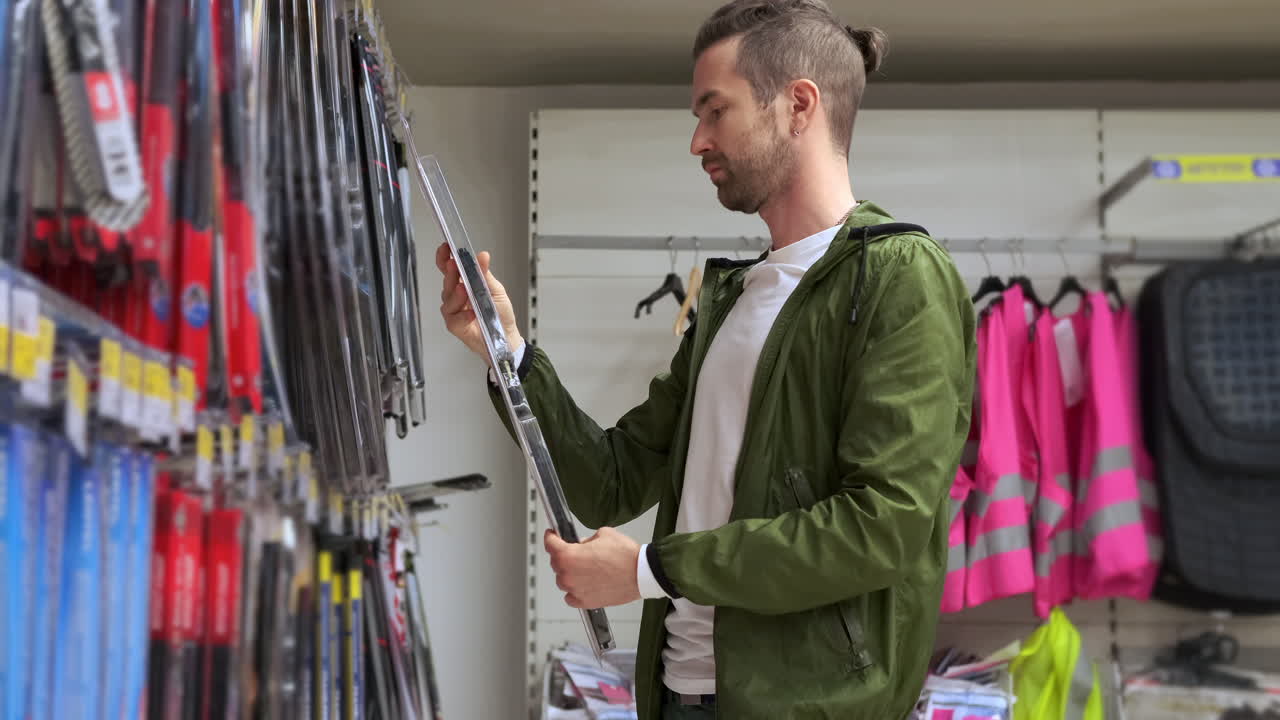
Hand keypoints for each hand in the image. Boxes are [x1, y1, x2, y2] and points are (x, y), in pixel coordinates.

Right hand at [435, 242, 523, 360]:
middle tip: (454, 265)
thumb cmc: (500, 314)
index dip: (445, 257)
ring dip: (456, 293)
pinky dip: (463, 314)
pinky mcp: (455, 324)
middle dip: (450, 272)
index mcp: (465, 283)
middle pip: (447, 280)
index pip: (450, 268)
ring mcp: (454, 310)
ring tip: (464, 289)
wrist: (506, 336)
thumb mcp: (496, 290)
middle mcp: (456, 295)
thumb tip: (482, 256)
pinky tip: (471, 313)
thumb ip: (485, 274)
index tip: (446, 247)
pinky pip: (454, 317)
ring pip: (448, 298)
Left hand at [545, 527, 640, 608]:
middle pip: (556, 563)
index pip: (550, 544)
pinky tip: (587, 583)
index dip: (551, 537)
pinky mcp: (585, 602)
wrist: (641, 574)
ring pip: (563, 580)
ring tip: (587, 568)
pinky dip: (576, 589)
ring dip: (570, 573)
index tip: (552, 535)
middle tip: (578, 551)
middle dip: (564, 555)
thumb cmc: (625, 555)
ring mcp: (575, 590)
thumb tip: (581, 545)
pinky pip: (571, 596)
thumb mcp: (603, 534)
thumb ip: (586, 540)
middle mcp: (568, 575)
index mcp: (568, 555)